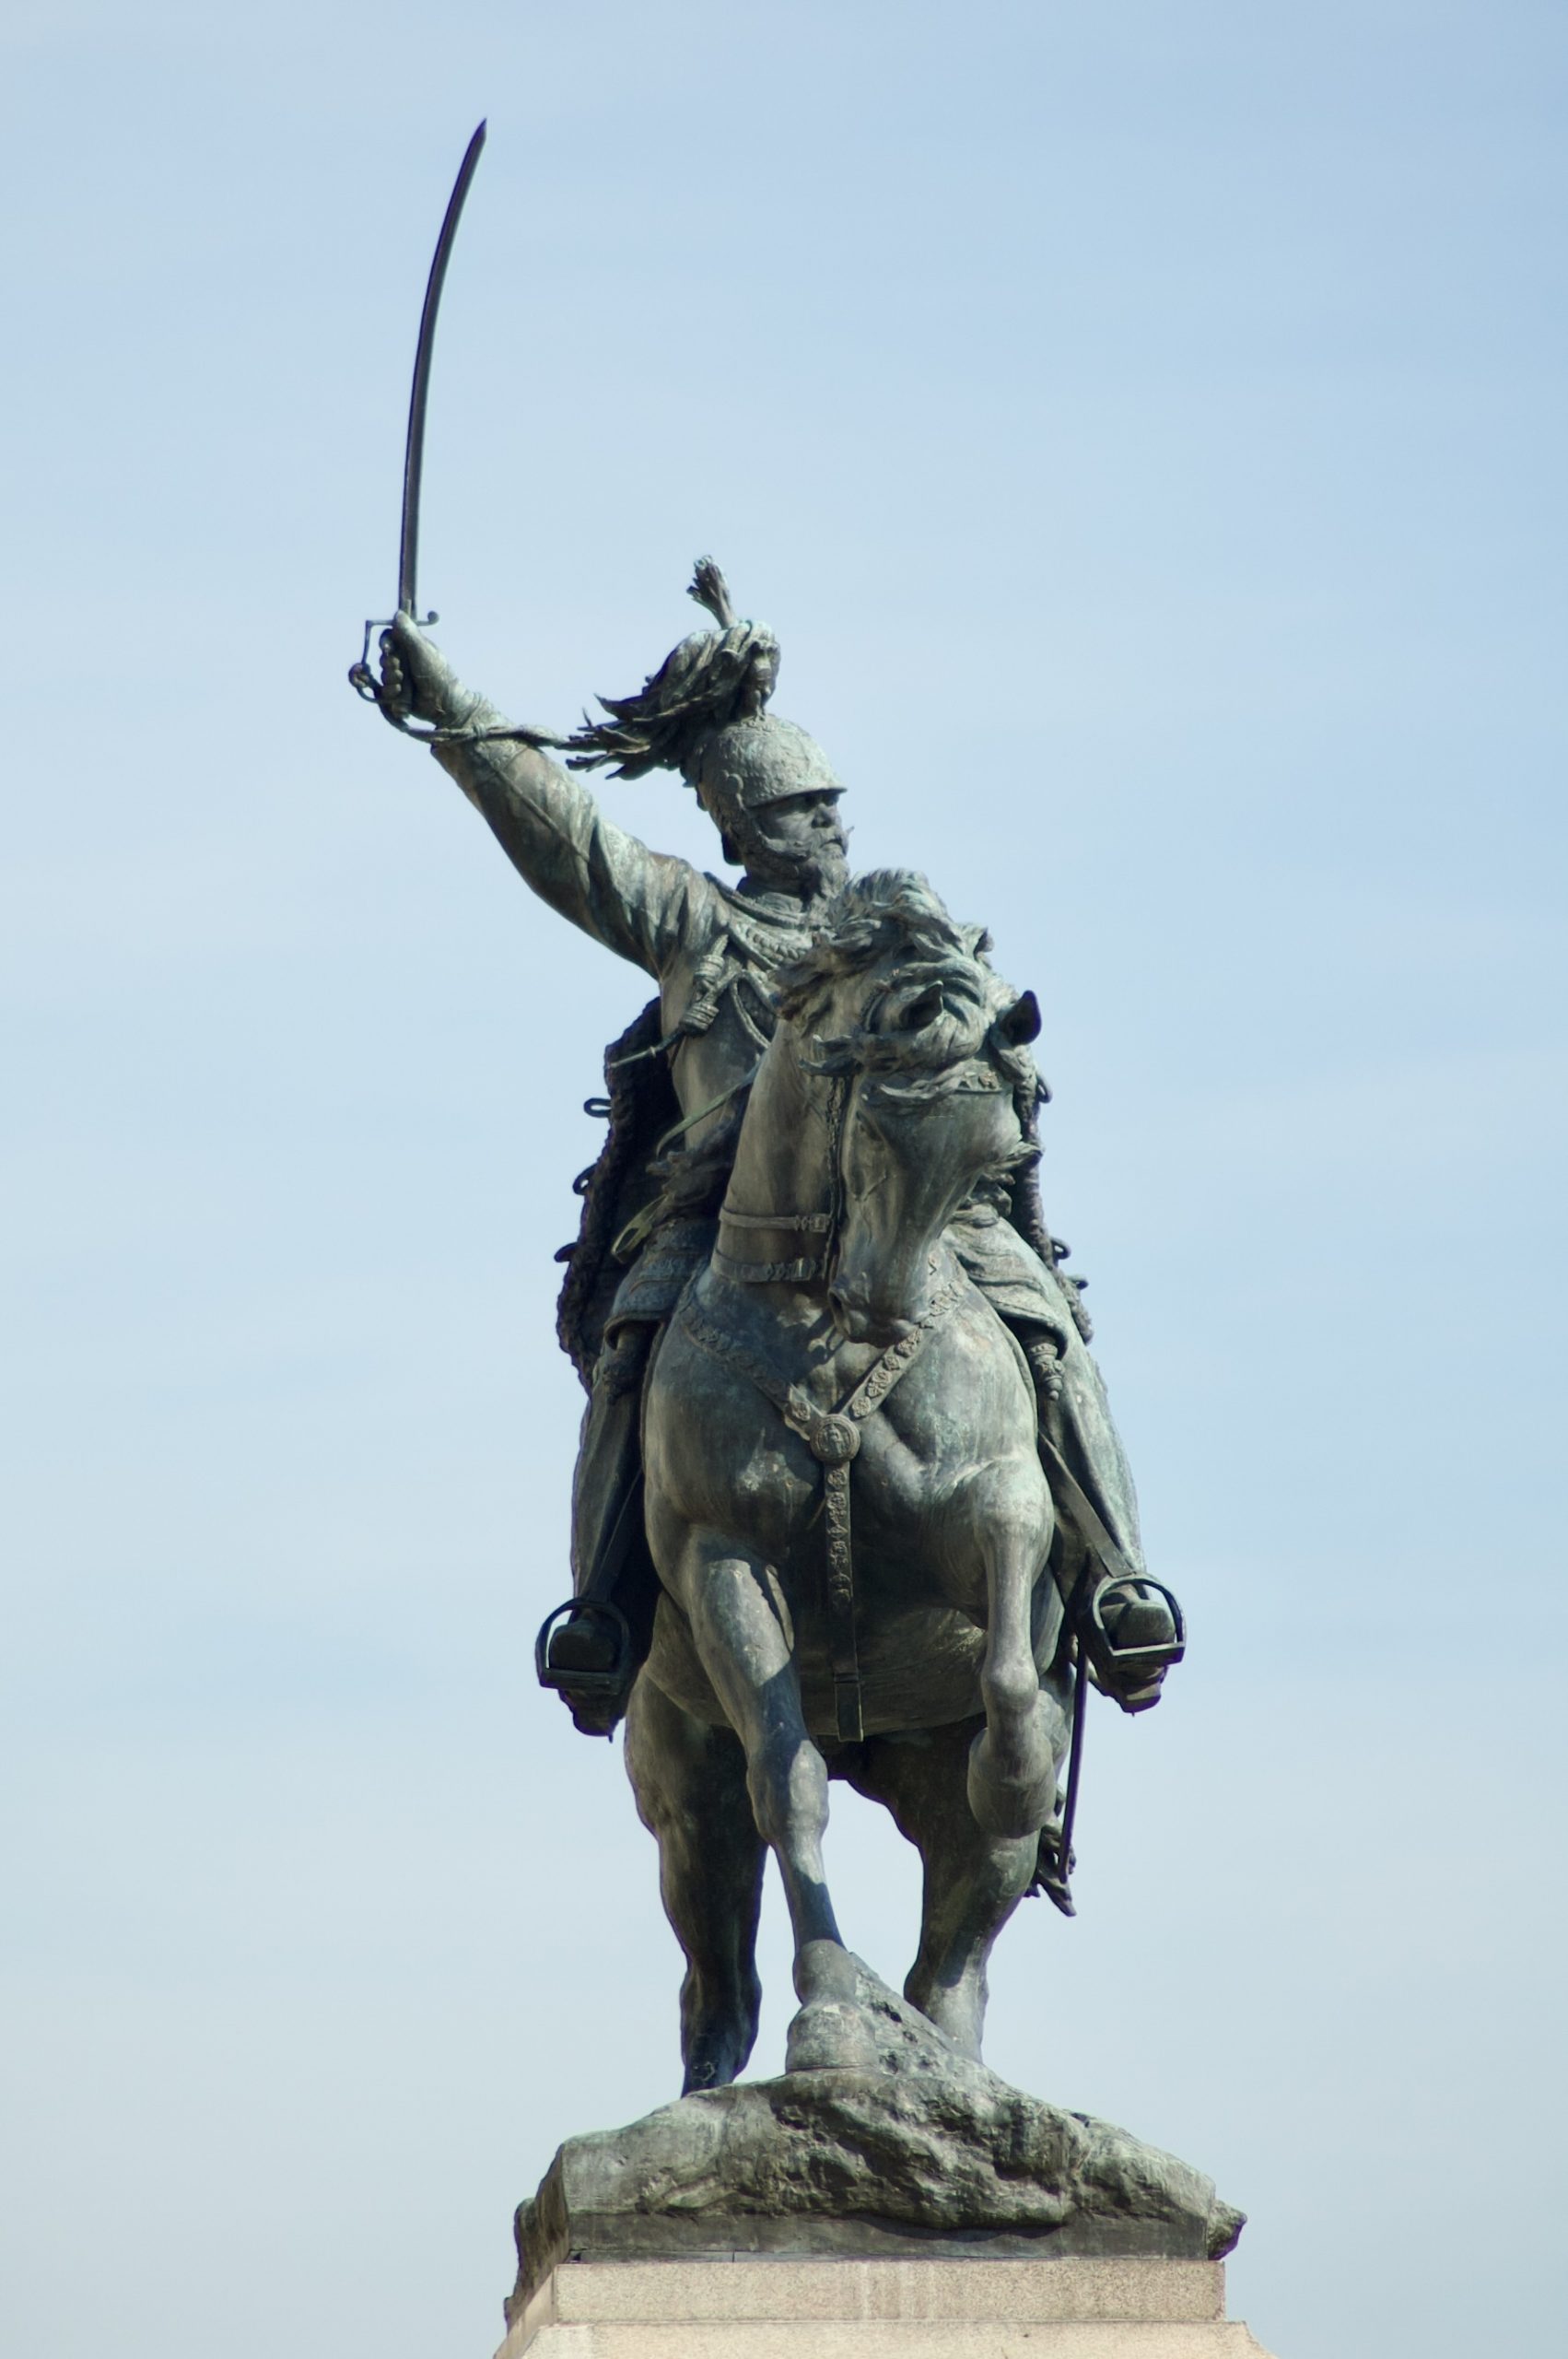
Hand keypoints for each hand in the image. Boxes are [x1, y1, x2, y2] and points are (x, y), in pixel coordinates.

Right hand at [376, 611, 475, 728]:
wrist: (444, 704)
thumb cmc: (437, 675)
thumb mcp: (423, 651)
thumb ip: (409, 633)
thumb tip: (398, 613)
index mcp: (410, 648)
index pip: (389, 640)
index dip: (385, 643)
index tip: (386, 648)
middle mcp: (404, 663)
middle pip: (383, 659)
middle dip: (389, 666)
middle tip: (401, 671)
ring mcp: (400, 680)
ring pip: (383, 677)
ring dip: (391, 682)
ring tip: (403, 686)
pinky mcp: (398, 696)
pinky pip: (383, 693)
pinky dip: (390, 695)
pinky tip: (400, 696)